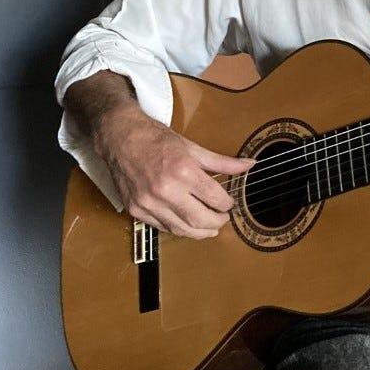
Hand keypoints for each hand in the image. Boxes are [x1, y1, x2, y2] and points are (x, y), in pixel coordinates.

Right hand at [95, 105, 254, 238]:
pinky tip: (186, 223)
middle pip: (200, 220)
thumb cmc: (156, 139)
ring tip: (209, 228)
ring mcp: (148, 203)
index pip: (215, 199)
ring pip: (181, 229)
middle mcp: (165, 190)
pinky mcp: (136, 210)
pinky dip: (178, 228)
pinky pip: (162, 227)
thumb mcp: (193, 147)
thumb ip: (222, 162)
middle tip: (223, 219)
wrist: (120, 137)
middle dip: (217, 222)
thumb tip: (249, 165)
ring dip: (200, 232)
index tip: (229, 203)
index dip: (227, 205)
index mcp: (183, 171)